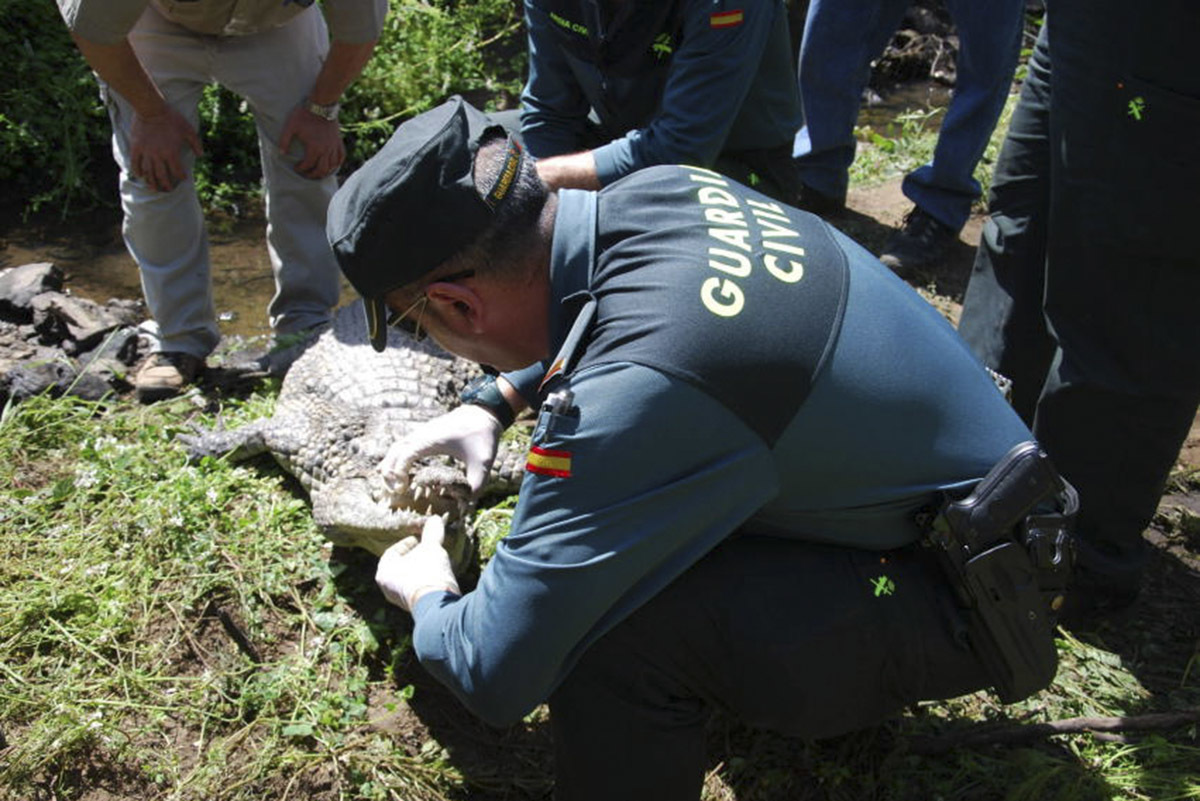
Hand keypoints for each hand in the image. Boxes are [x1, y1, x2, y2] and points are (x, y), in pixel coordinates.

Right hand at [130, 106, 202, 191]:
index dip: (181, 177)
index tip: (183, 178)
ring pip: (148, 173)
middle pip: (162, 176)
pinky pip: (135, 163)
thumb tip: (201, 155)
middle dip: (166, 185)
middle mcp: (158, 156)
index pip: (177, 171)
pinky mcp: (136, 147)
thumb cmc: (171, 118)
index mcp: (172, 153)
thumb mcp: (188, 129)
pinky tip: (140, 176)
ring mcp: (146, 153)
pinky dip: (138, 171)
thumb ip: (195, 143)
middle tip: (168, 189)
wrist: (150, 108)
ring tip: (154, 188)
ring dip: (152, 182)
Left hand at [279, 104, 344, 178]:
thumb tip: (281, 153)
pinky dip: (337, 163)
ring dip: (325, 172)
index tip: (296, 167)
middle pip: (321, 170)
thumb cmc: (304, 114)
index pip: (307, 165)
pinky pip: (341, 156)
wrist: (321, 104)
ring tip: (318, 172)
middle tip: (307, 174)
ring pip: (332, 166)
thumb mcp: (290, 126)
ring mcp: (333, 146)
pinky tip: (332, 165)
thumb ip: (284, 141)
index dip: (300, 169)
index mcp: (314, 148)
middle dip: (313, 175)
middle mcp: (326, 150)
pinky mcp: (338, 141)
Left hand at [376, 516, 460, 612]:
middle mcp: (388, 587)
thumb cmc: (428, 572)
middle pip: (400, 566)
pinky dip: (425, 581)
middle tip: (427, 549)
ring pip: (409, 579)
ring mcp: (400, 599)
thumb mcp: (431, 548)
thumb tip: (434, 519)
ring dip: (421, 569)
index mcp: (384, 572)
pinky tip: (439, 576)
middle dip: (415, 557)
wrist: (438, 604)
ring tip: (435, 562)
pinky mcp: (414, 607)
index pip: (392, 553)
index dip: (406, 544)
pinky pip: (417, 589)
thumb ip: (432, 533)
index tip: (419, 540)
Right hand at [380, 404, 502, 496]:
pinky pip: (404, 444)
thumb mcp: (482, 463)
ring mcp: (423, 432)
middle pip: (395, 451)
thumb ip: (476, 484)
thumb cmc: (482, 436)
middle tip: (392, 491)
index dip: (398, 472)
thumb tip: (466, 504)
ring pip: (397, 446)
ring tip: (392, 483)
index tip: (402, 488)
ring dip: (391, 463)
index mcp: (432, 440)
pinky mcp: (426, 433)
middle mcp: (422, 435)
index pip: (404, 454)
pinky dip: (397, 457)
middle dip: (389, 471)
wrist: (484, 412)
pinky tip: (401, 471)